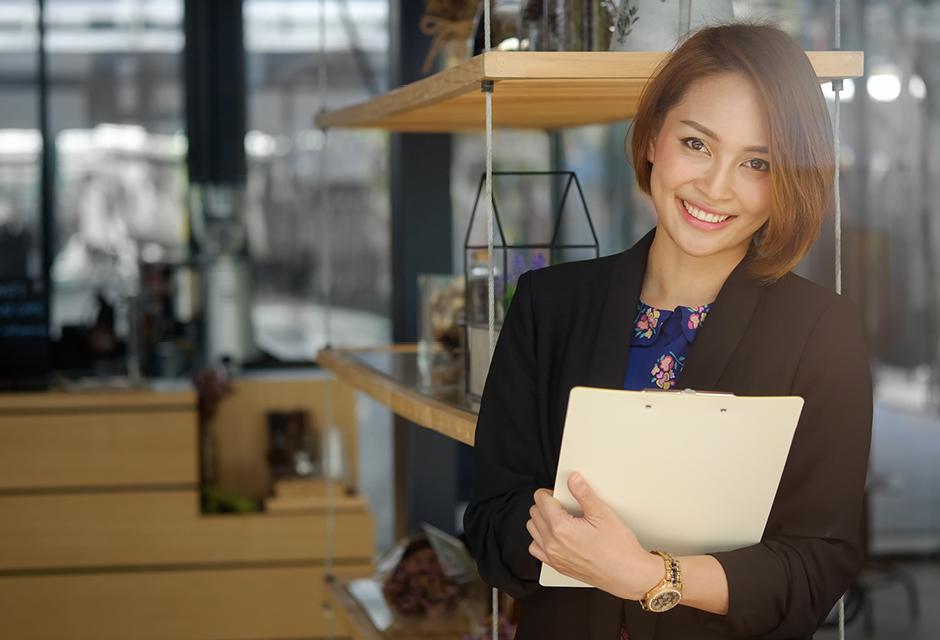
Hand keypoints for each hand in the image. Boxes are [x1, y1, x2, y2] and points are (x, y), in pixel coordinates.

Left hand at [526, 472, 662, 600]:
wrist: (627, 574)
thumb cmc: (618, 548)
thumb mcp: (602, 514)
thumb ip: (584, 493)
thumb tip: (573, 479)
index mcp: (561, 527)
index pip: (541, 500)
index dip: (549, 492)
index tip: (558, 492)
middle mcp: (552, 544)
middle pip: (534, 513)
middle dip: (545, 505)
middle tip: (562, 504)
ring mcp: (553, 557)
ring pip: (532, 531)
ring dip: (541, 521)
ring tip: (559, 518)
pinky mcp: (558, 567)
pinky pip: (537, 549)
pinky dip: (541, 540)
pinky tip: (556, 536)